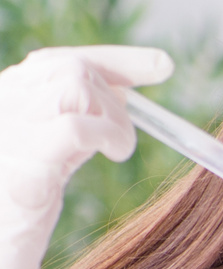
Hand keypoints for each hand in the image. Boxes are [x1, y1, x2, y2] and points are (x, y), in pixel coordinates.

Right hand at [0, 46, 171, 268]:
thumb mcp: (49, 152)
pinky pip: (77, 126)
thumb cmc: (19, 208)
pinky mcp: (23, 160)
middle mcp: (0, 106)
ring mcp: (7, 130)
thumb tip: (124, 91)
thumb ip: (76, 119)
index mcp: (4, 101)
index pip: (55, 61)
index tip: (161, 65)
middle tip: (120, 139)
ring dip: (115, 117)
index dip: (114, 60)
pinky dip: (109, 134)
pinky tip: (115, 153)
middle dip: (115, 98)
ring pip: (76, 86)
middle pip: (72, 69)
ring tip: (116, 149)